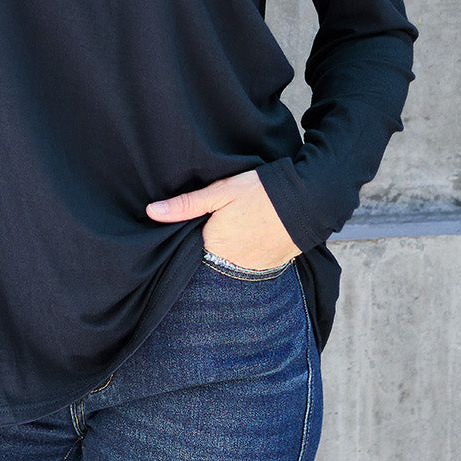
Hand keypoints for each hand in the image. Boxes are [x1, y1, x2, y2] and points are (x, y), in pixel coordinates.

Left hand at [146, 170, 299, 269]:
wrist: (309, 200)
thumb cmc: (262, 192)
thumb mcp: (220, 191)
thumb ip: (186, 205)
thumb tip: (151, 212)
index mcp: (215, 247)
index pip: (189, 252)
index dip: (187, 241)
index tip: (189, 230)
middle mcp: (232, 265)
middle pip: (210, 260)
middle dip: (207, 249)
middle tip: (215, 227)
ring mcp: (253, 269)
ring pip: (230, 265)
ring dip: (228, 254)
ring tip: (232, 233)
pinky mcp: (271, 267)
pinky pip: (250, 266)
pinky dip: (246, 256)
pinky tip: (249, 239)